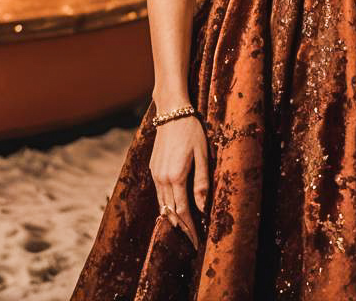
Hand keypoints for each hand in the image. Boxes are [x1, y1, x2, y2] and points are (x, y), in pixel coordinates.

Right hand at [149, 113, 210, 249]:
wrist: (172, 112)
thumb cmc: (191, 131)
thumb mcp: (202, 154)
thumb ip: (202, 182)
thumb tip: (202, 208)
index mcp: (176, 177)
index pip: (183, 211)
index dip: (190, 228)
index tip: (196, 241)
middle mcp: (162, 179)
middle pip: (170, 211)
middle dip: (181, 227)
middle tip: (192, 240)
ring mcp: (155, 173)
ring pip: (162, 203)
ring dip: (172, 217)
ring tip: (184, 228)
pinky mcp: (153, 168)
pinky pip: (159, 192)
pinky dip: (166, 203)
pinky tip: (174, 207)